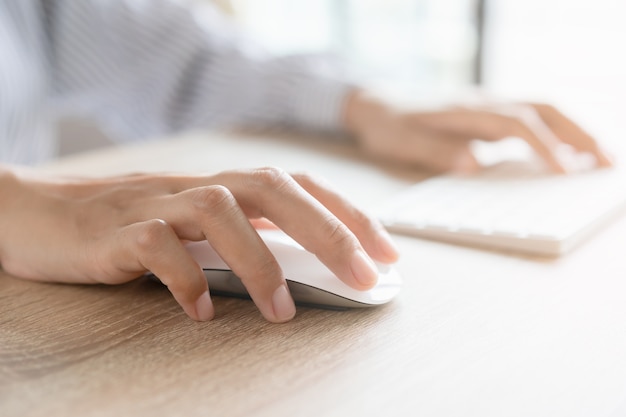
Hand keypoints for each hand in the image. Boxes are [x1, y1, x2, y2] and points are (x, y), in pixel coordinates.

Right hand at [0, 167, 398, 322]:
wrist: (44, 213)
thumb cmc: (134, 223)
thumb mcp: (198, 227)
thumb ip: (247, 237)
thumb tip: (310, 267)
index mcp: (224, 185)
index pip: (300, 186)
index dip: (348, 214)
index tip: (388, 253)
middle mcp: (198, 185)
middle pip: (274, 189)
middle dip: (327, 232)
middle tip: (364, 279)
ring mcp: (156, 203)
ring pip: (218, 210)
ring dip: (259, 262)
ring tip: (282, 312)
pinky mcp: (116, 229)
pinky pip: (156, 246)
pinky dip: (186, 280)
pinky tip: (203, 313)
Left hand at [344, 90, 612, 172]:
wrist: (373, 104)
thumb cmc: (387, 125)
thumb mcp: (402, 141)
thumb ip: (436, 151)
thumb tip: (474, 164)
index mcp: (466, 109)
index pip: (517, 123)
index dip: (544, 145)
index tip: (566, 171)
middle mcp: (484, 102)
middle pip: (544, 109)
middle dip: (579, 134)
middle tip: (607, 163)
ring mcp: (488, 106)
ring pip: (543, 112)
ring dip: (573, 133)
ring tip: (598, 161)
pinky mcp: (487, 115)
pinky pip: (530, 121)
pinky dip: (554, 136)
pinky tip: (564, 157)